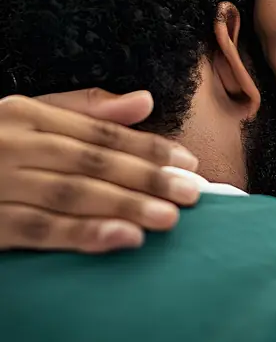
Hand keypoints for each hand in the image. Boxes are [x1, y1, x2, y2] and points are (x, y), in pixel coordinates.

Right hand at [0, 89, 201, 252]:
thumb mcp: (24, 116)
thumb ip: (84, 109)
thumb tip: (144, 101)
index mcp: (25, 114)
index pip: (99, 131)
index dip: (146, 147)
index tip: (187, 161)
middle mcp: (13, 144)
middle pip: (92, 161)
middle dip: (145, 177)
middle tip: (192, 192)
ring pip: (72, 194)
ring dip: (124, 206)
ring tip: (169, 217)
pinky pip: (40, 230)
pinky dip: (84, 235)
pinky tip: (123, 240)